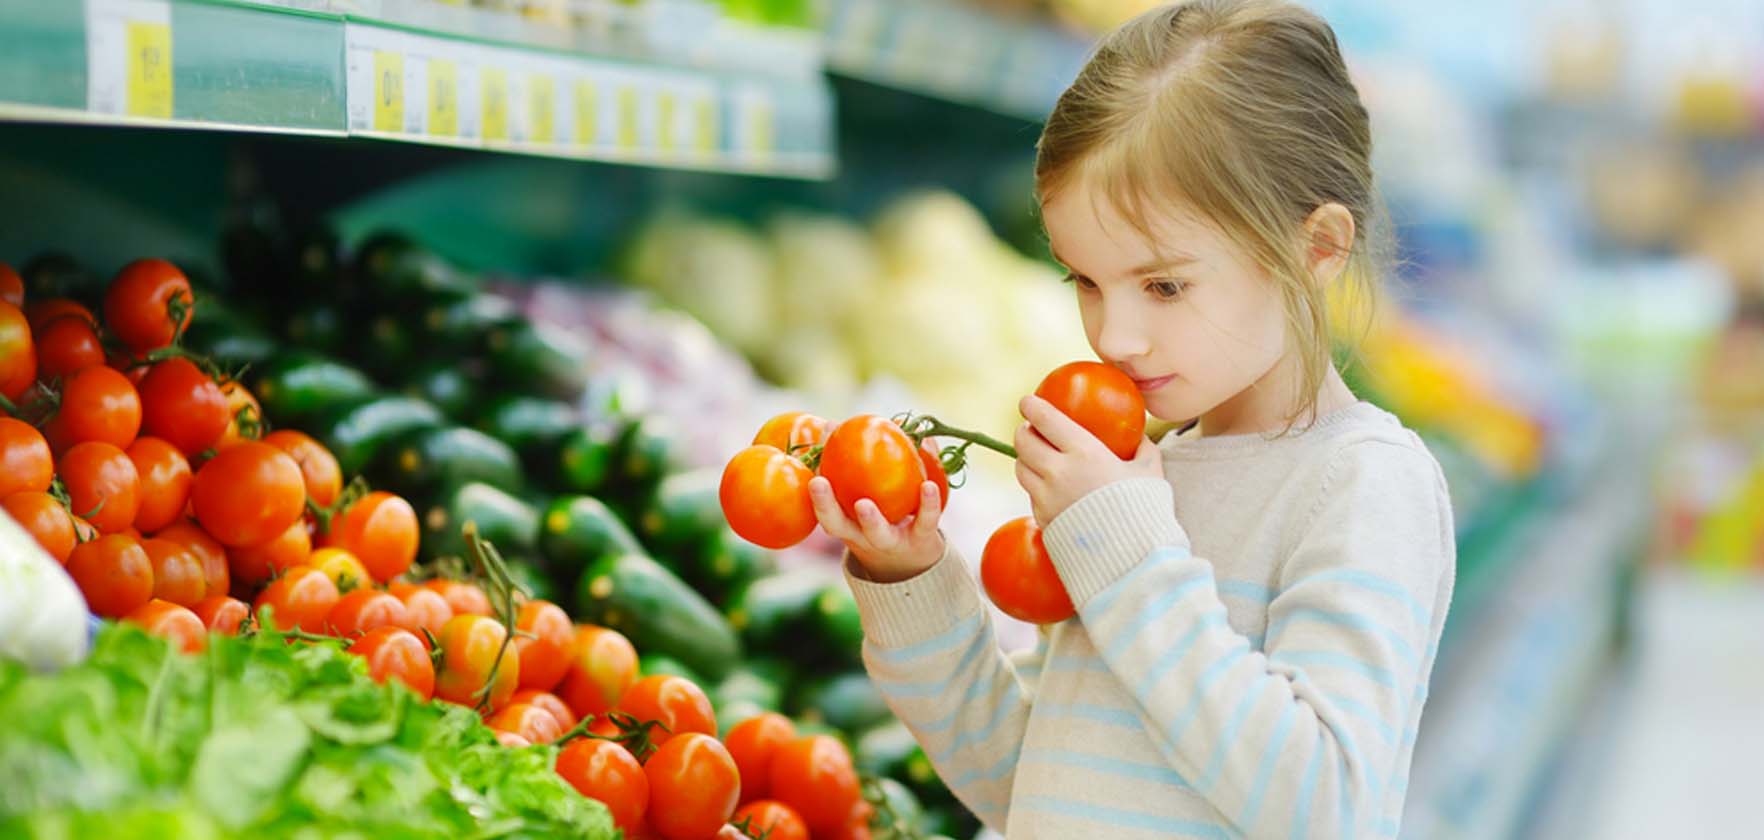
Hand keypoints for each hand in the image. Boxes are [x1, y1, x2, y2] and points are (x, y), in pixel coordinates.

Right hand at [809, 477, 945, 582]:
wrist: (913, 561)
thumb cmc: (879, 517)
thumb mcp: (859, 496)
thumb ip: (848, 464)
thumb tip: (830, 423)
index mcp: (844, 523)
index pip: (823, 511)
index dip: (815, 495)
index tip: (810, 474)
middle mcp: (862, 535)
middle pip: (839, 526)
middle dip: (826, 507)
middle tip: (818, 483)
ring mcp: (891, 540)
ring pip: (878, 533)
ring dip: (870, 519)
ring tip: (864, 503)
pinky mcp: (920, 537)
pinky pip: (924, 521)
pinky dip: (927, 503)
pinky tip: (929, 485)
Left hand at [1015, 394, 1162, 525]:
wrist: (1132, 559)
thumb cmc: (1146, 512)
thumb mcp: (1150, 473)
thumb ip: (1143, 450)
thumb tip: (1141, 437)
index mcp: (1084, 453)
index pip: (1046, 420)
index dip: (1032, 407)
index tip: (1028, 401)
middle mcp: (1057, 473)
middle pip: (1023, 443)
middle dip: (1024, 432)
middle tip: (1032, 429)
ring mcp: (1046, 499)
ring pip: (1021, 470)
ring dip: (1026, 459)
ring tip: (1038, 457)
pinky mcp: (1043, 520)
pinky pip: (1032, 496)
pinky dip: (1037, 487)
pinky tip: (1052, 488)